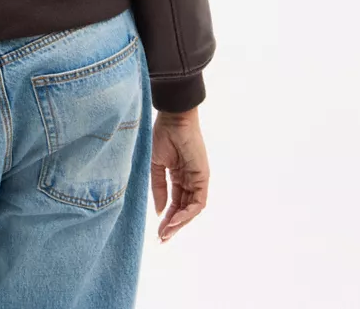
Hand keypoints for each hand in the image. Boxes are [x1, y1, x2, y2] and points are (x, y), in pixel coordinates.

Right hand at [151, 107, 208, 241]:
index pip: (174, 203)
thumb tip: (160, 212)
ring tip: (166, 233)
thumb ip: (159, 188)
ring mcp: (197, 180)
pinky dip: (188, 213)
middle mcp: (189, 181)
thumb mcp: (156, 165)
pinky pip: (198, 202)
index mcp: (178, 176)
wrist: (173, 119)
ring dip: (180, 223)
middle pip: (183, 209)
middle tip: (162, 239)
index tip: (157, 232)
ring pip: (192, 209)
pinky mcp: (203, 178)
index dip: (166, 218)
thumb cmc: (162, 136)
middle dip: (173, 226)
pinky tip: (175, 220)